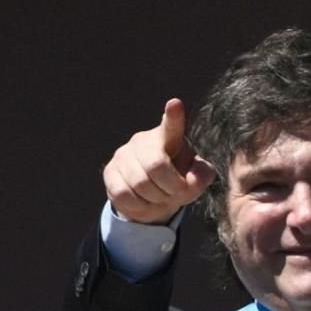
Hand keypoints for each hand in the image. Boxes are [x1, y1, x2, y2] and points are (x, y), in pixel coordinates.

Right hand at [103, 98, 215, 223]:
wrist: (153, 196)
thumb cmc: (178, 179)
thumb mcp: (195, 178)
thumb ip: (200, 176)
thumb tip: (189, 182)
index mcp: (169, 137)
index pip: (172, 125)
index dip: (174, 116)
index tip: (175, 105)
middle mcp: (143, 140)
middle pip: (156, 166)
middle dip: (171, 187)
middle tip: (176, 192)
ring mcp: (124, 155)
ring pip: (139, 183)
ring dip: (156, 198)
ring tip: (161, 197)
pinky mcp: (110, 172)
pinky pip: (124, 193)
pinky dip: (139, 205)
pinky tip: (145, 201)